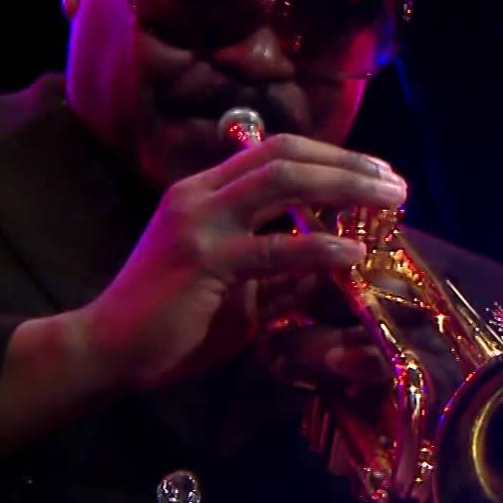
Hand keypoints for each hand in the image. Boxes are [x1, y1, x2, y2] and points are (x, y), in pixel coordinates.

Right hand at [75, 133, 407, 397]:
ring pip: (282, 182)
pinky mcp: (204, 259)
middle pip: (285, 154)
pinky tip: (354, 254)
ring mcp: (199, 222)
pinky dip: (320, 246)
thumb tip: (338, 263)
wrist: (106, 351)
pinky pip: (274, 247)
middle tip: (395, 181)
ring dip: (344, 186)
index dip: (330, 155)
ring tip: (390, 201)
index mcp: (203, 191)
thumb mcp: (238, 290)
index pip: (275, 151)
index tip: (376, 173)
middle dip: (347, 162)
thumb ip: (282, 272)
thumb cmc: (171, 325)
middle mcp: (199, 194)